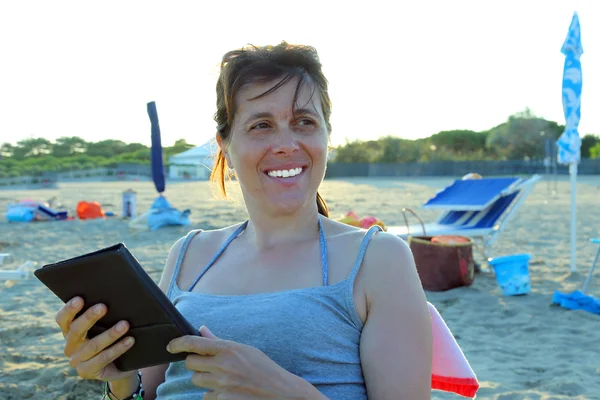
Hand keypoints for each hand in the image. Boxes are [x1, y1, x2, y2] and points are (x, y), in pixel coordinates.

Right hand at [54, 296, 136, 381]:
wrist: (118, 366)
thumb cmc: (110, 338)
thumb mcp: (103, 325)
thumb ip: (101, 315)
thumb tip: (113, 295)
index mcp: (69, 331)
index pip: (62, 319)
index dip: (69, 309)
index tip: (80, 299)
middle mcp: (70, 345)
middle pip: (76, 330)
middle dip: (89, 317)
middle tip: (104, 307)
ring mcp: (77, 360)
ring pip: (93, 345)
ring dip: (110, 334)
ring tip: (125, 324)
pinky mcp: (86, 371)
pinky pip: (103, 358)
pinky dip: (118, 348)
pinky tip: (130, 340)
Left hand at [167, 326, 321, 398]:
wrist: (280, 392)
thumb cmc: (264, 369)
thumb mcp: (245, 350)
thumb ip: (220, 342)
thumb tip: (202, 331)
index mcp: (229, 348)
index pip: (195, 343)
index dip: (178, 343)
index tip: (170, 346)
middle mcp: (223, 365)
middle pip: (191, 363)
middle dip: (197, 363)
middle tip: (210, 365)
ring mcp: (221, 384)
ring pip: (196, 380)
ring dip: (205, 379)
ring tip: (223, 378)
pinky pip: (206, 395)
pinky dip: (213, 394)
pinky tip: (228, 391)